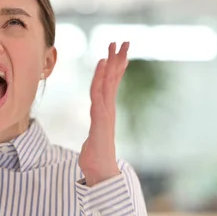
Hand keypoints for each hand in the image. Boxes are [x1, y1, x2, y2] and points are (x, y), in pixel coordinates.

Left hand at [79, 42, 128, 185]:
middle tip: (123, 42)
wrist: (100, 174)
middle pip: (113, 80)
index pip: (109, 86)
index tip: (117, 55)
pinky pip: (100, 92)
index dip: (113, 70)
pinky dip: (102, 77)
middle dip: (118, 60)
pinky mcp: (101, 117)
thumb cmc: (96, 161)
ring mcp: (106, 112)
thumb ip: (94, 138)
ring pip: (109, 82)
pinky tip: (103, 64)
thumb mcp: (93, 143)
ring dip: (112, 62)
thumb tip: (94, 142)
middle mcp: (107, 109)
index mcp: (105, 112)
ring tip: (116, 46)